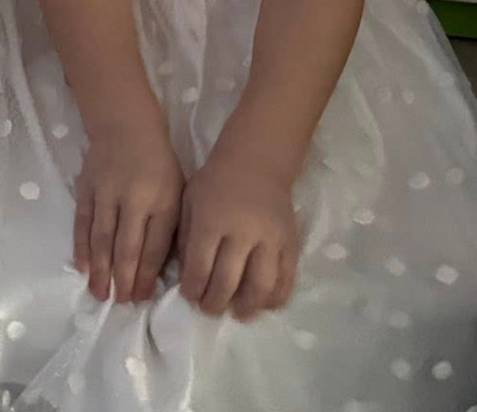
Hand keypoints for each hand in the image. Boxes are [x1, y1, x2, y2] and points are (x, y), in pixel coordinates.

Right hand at [72, 117, 182, 302]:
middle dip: (124, 278)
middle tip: (121, 303)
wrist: (125, 125)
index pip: (155, 246)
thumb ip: (172, 227)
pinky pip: (82, 221)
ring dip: (100, 268)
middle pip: (128, 246)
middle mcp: (135, 199)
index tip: (142, 297)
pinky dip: (82, 245)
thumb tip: (161, 269)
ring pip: (103, 237)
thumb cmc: (159, 163)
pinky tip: (82, 266)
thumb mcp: (178, 192)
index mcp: (164, 201)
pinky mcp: (86, 188)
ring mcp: (107, 192)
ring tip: (99, 293)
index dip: (148, 275)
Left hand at [176, 146, 296, 318]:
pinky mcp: (290, 244)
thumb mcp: (189, 202)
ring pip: (260, 286)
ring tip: (237, 313)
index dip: (193, 288)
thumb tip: (187, 277)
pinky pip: (287, 279)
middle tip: (209, 309)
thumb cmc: (215, 183)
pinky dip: (276, 298)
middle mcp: (242, 232)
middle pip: (228, 281)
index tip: (189, 296)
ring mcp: (270, 240)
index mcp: (211, 221)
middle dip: (215, 302)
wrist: (256, 164)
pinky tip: (264, 304)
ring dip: (247, 307)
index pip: (200, 266)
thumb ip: (185, 238)